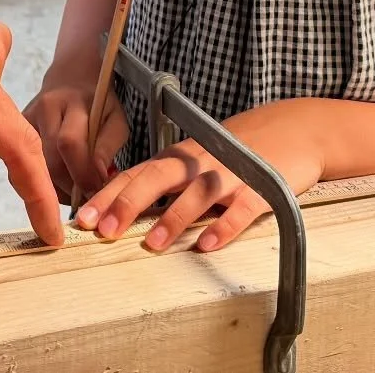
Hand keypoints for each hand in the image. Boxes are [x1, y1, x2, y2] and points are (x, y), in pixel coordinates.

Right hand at [24, 64, 128, 202]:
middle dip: (69, 187)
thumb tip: (98, 177)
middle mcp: (45, 108)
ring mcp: (27, 117)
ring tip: (72, 192)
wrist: (71, 78)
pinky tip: (55, 184)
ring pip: (35, 165)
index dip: (83, 174)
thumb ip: (109, 146)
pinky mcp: (17, 129)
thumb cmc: (99, 104)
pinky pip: (24, 163)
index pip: (70, 143)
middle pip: (50, 159)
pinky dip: (40, 181)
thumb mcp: (116, 118)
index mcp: (73, 102)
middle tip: (86, 198)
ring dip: (54, 189)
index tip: (98, 191)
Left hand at [76, 99, 325, 252]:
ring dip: (172, 218)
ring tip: (151, 243)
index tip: (82, 217)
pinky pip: (240, 208)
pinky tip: (208, 245)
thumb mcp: (199, 161)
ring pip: (196, 194)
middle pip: (157, 178)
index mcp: (180, 158)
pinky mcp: (261, 187)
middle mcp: (199, 162)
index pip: (136, 173)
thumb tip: (127, 210)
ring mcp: (230, 173)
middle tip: (102, 229)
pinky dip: (224, 227)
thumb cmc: (238, 150)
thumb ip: (169, 183)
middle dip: (127, 203)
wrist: (293, 129)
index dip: (108, 194)